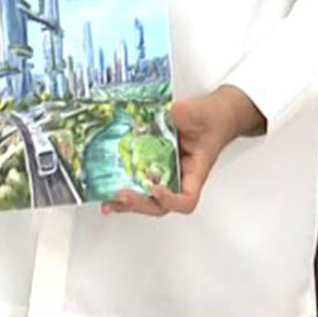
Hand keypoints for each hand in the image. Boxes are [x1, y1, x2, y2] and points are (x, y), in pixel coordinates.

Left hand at [102, 85, 263, 216]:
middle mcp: (178, 176)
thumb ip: (181, 114)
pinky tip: (105, 185)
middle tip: (121, 196)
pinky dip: (121, 182)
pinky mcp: (150, 162)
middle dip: (139, 203)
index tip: (156, 188)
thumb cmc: (211, 118)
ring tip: (107, 202)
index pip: (186, 199)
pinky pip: (136, 177)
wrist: (212, 113)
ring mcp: (163, 171)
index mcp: (195, 171)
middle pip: (160, 205)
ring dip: (125, 202)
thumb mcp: (198, 113)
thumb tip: (162, 112)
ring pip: (146, 197)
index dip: (171, 200)